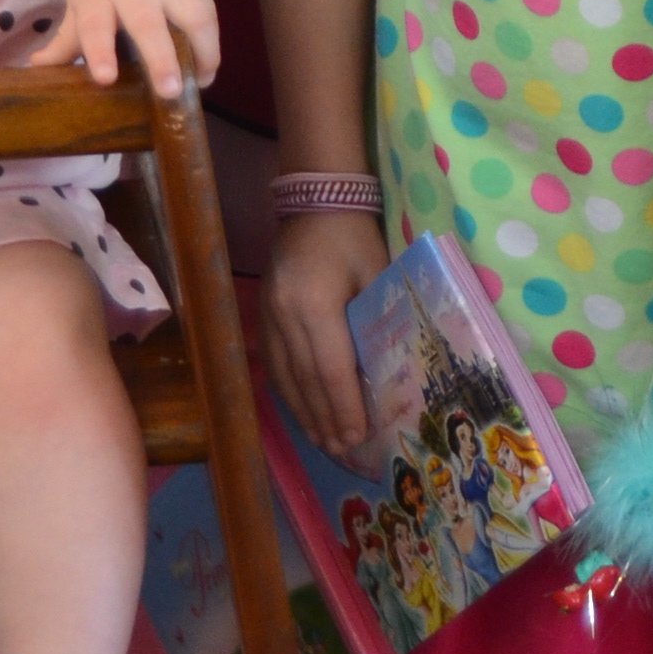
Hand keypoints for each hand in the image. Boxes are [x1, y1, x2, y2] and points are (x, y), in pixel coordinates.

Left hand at [30, 0, 221, 99]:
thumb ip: (65, 39)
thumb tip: (37, 69)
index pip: (94, 23)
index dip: (99, 51)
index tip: (105, 78)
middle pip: (148, 23)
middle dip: (160, 58)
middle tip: (169, 90)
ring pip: (190, 16)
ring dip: (200, 51)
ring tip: (200, 83)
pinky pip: (208, 17)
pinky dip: (210, 47)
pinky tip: (204, 72)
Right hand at [263, 209, 388, 455]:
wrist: (314, 200)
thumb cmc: (355, 237)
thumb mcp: (378, 274)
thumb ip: (378, 322)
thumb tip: (390, 375)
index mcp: (314, 303)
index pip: (330, 368)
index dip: (344, 407)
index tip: (358, 438)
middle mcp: (284, 315)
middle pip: (305, 380)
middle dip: (326, 420)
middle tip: (345, 452)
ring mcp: (267, 316)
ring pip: (285, 378)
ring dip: (306, 414)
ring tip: (326, 443)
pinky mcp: (261, 315)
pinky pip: (274, 364)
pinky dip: (289, 393)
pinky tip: (303, 413)